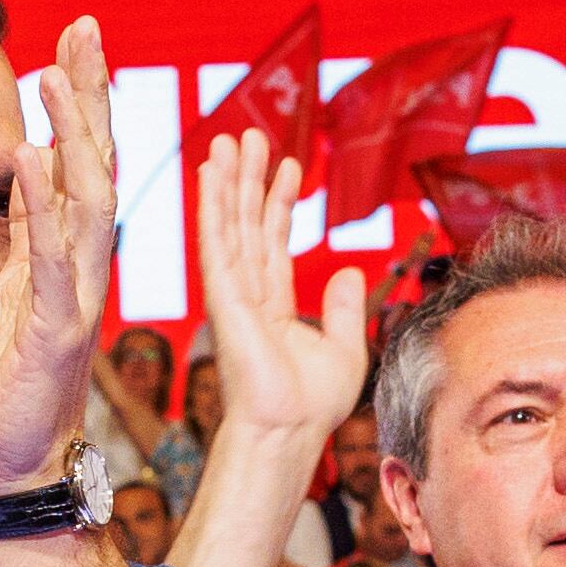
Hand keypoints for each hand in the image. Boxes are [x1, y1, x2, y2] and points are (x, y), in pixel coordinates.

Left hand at [0, 17, 117, 499]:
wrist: (18, 469)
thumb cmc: (12, 389)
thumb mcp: (12, 293)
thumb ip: (27, 233)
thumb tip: (25, 169)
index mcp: (70, 256)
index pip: (84, 160)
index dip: (84, 97)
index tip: (76, 35)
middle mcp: (84, 268)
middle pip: (97, 163)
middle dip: (91, 94)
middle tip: (84, 26)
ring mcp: (74, 299)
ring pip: (85, 202)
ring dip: (73, 136)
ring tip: (58, 75)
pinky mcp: (50, 332)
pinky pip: (50, 259)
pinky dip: (42, 204)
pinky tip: (30, 155)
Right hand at [191, 131, 374, 440]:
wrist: (289, 430)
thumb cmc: (311, 405)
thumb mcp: (346, 349)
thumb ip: (346, 308)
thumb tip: (352, 271)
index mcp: (274, 307)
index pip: (273, 242)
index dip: (279, 202)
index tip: (288, 166)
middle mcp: (248, 296)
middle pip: (247, 224)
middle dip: (248, 179)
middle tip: (248, 136)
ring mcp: (233, 295)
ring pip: (230, 225)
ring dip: (229, 181)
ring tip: (230, 140)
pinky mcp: (224, 298)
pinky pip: (218, 242)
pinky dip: (213, 206)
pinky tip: (213, 174)